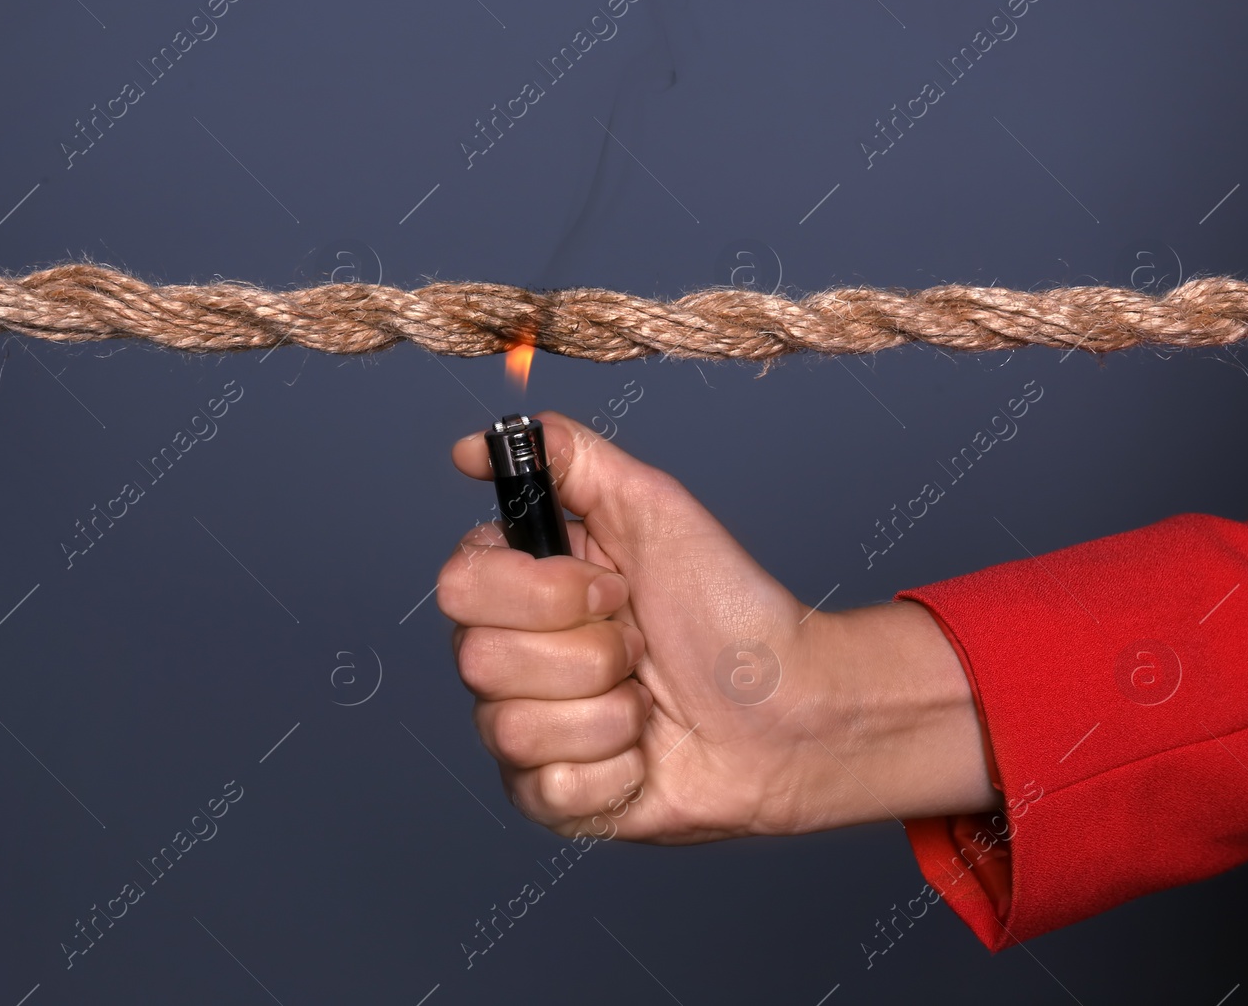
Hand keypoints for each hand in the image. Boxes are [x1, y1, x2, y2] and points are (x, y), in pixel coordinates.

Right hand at [437, 412, 997, 843]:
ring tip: (649, 699)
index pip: (458, 586)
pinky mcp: (552, 800)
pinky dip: (617, 769)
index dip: (543, 591)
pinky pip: (550, 788)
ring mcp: (523, 734)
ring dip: (609, 712)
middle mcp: (506, 659)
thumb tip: (471, 447)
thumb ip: (563, 455)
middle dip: (590, 652)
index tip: (612, 585)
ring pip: (514, 729)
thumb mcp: (651, 505)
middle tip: (640, 645)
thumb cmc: (727, 607)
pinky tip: (647, 752)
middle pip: (479, 661)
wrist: (789, 705)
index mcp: (517, 589)